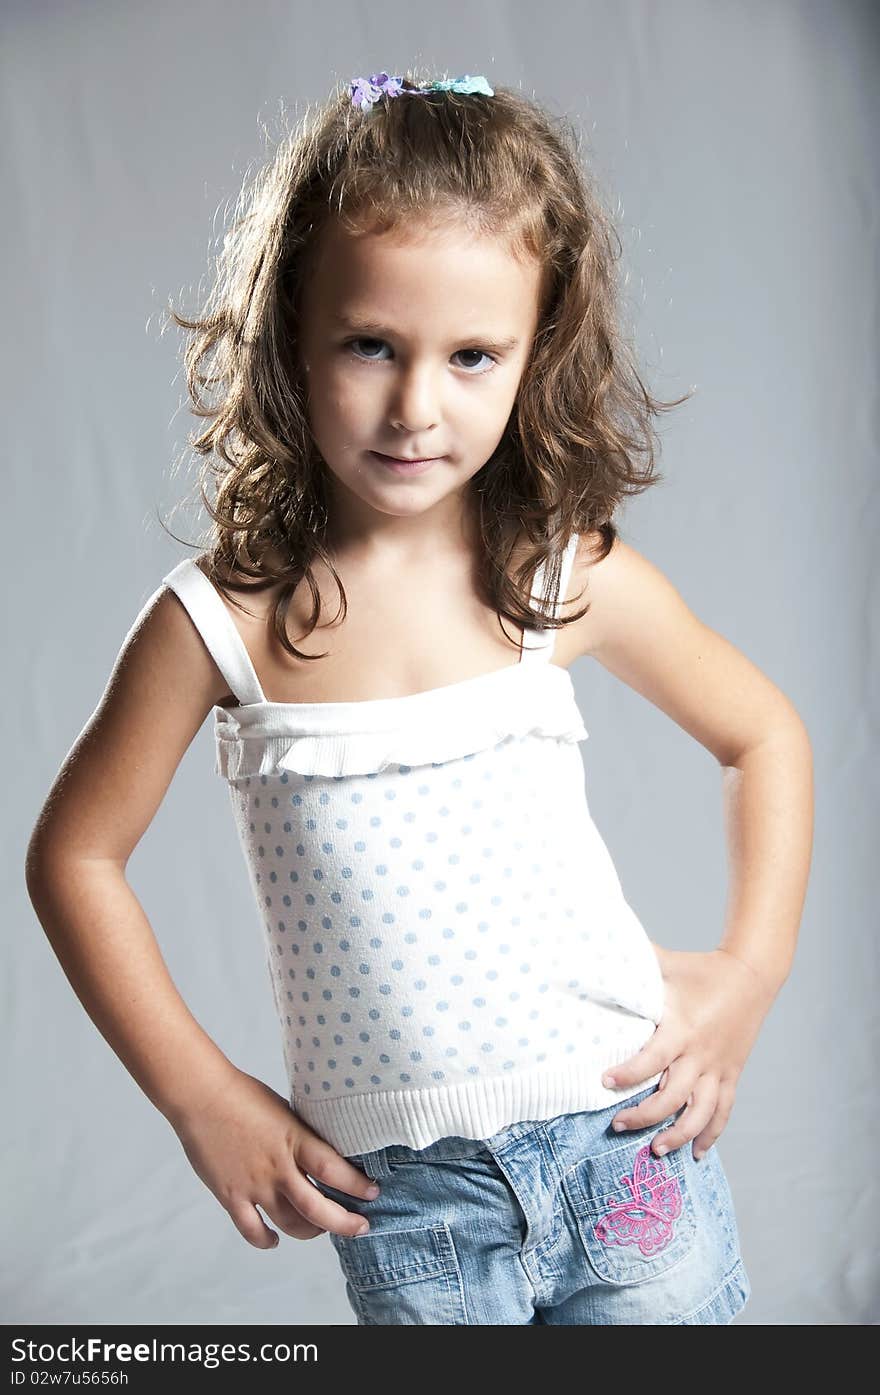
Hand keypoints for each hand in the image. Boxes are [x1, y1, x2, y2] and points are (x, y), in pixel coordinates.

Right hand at [171, 1066, 379, 1248]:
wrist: (201, 1097)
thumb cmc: (243, 1096)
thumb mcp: (285, 1112)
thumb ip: (301, 1136)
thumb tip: (322, 1154)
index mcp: (295, 1139)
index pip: (334, 1170)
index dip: (357, 1186)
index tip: (373, 1192)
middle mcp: (278, 1167)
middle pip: (317, 1209)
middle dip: (344, 1223)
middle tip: (361, 1226)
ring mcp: (254, 1185)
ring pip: (290, 1225)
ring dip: (311, 1233)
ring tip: (320, 1231)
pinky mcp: (231, 1196)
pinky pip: (253, 1231)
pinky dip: (266, 1241)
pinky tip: (274, 1240)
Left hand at [603, 945, 778, 1161]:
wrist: (751, 973)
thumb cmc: (700, 968)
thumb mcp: (665, 963)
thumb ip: (633, 962)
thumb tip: (595, 947)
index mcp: (682, 1029)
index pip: (651, 1060)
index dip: (627, 1074)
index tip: (604, 1081)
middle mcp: (700, 1054)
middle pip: (672, 1097)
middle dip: (643, 1116)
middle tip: (617, 1124)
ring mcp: (718, 1067)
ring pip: (700, 1113)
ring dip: (678, 1135)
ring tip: (655, 1150)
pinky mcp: (732, 1074)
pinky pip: (723, 1110)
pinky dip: (711, 1134)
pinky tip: (696, 1152)